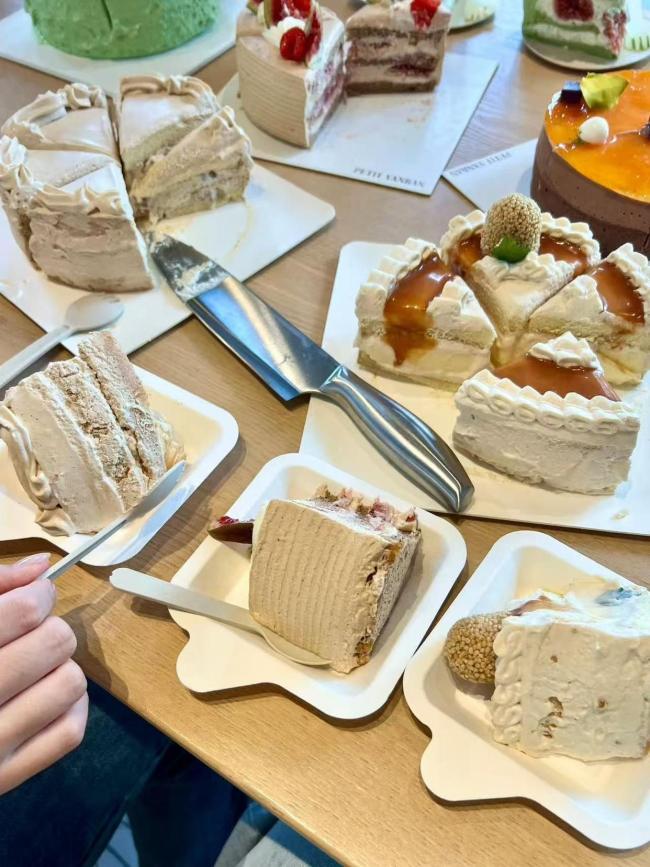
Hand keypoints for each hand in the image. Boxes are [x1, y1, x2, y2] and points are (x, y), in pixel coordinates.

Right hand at [0, 554, 87, 795]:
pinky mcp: (4, 779)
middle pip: (55, 642)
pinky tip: (42, 696)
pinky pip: (70, 731)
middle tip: (25, 637)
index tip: (31, 597)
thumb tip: (41, 567)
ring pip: (70, 683)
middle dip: (47, 630)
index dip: (37, 594)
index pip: (25, 611)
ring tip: (31, 669)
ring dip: (59, 668)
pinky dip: (68, 707)